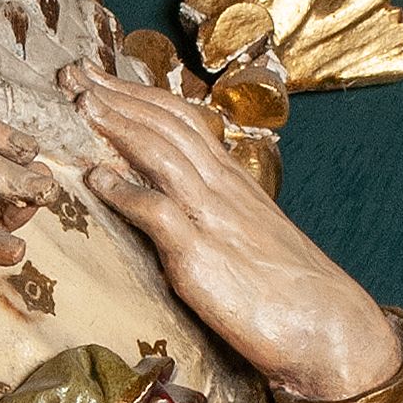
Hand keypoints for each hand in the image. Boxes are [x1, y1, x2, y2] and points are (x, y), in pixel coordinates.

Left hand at [63, 65, 398, 402]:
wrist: (329, 329)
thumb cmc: (289, 291)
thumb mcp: (250, 234)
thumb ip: (215, 211)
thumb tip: (176, 203)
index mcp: (232, 179)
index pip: (179, 119)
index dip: (136, 94)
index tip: (98, 78)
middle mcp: (221, 188)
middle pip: (163, 124)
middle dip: (115, 95)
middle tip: (73, 73)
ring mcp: (211, 218)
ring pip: (159, 153)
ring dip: (116, 124)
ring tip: (79, 103)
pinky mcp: (200, 257)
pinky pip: (157, 213)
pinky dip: (125, 191)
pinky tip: (96, 179)